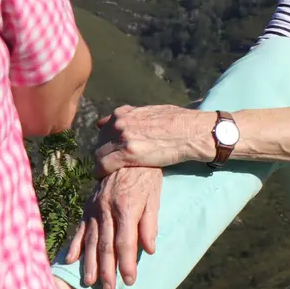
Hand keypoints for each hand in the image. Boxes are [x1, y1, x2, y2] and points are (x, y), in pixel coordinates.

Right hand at [64, 166, 162, 288]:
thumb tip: (149, 250)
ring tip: (89, 282)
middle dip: (107, 270)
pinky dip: (75, 245)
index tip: (129, 281)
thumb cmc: (145, 175)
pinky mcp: (87, 206)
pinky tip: (70, 260)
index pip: (125, 243)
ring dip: (90, 263)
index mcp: (125, 208)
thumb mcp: (154, 197)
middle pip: (105, 246)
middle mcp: (106, 209)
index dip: (127, 264)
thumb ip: (150, 224)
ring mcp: (94, 208)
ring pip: (91, 240)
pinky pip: (80, 228)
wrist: (125, 150)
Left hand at [94, 104, 212, 175]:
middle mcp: (119, 124)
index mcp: (124, 114)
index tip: (108, 150)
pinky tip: (101, 177)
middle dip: (101, 152)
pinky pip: (103, 165)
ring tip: (104, 172)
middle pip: (99, 142)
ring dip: (100, 163)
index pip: (103, 129)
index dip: (105, 141)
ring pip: (98, 154)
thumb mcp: (151, 111)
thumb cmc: (176, 121)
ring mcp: (123, 138)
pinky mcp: (128, 154)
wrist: (191, 132)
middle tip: (106, 163)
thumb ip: (133, 114)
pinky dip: (100, 172)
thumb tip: (121, 115)